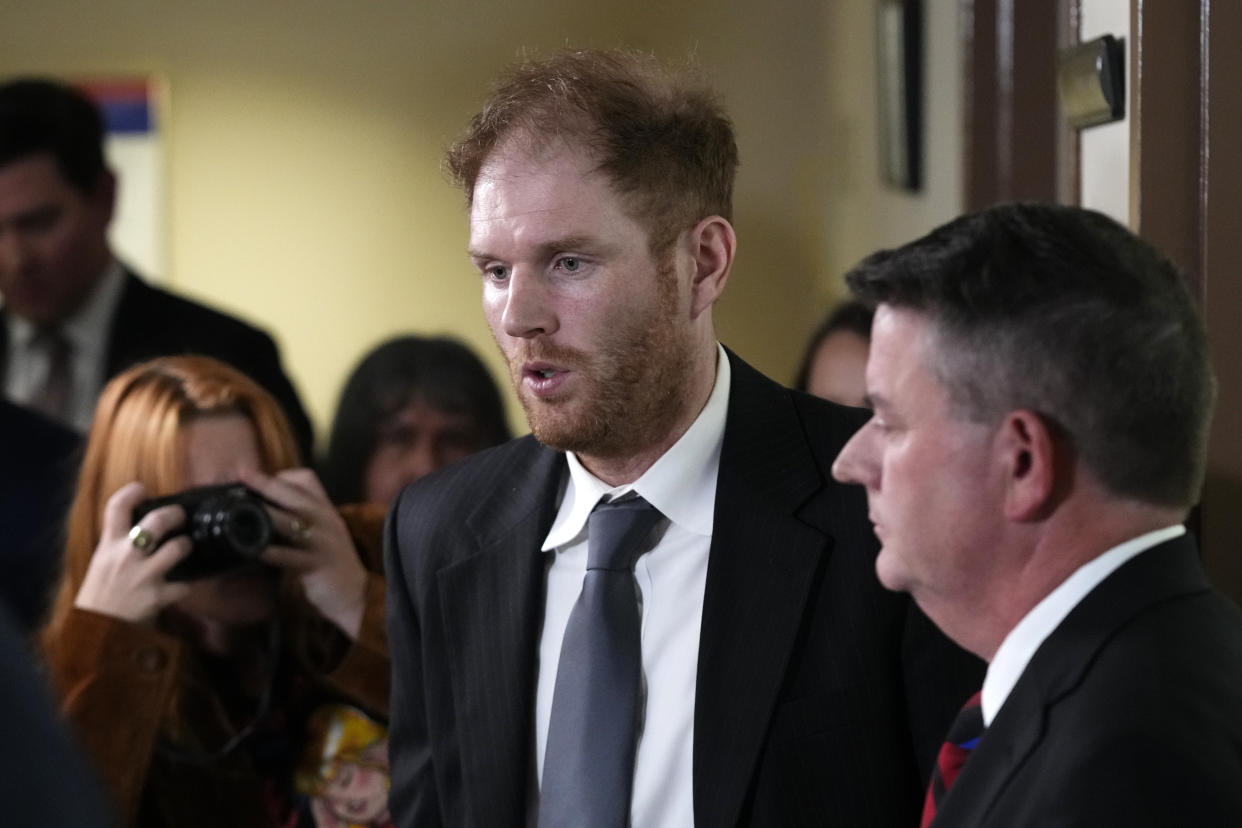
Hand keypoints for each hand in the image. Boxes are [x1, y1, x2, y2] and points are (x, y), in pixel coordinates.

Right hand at [74, 482, 192, 623]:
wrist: (92, 632)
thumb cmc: (98, 596)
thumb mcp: (101, 563)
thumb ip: (119, 546)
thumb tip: (140, 528)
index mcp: (108, 546)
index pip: (116, 507)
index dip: (132, 492)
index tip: (143, 490)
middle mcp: (125, 556)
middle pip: (157, 521)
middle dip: (175, 514)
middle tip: (180, 517)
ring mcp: (143, 576)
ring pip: (178, 548)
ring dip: (186, 545)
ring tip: (186, 547)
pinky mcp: (157, 596)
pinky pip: (185, 585)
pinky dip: (188, 585)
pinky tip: (185, 585)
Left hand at [241, 468, 367, 638]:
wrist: (356, 594)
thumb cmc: (332, 563)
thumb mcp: (323, 534)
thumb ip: (302, 520)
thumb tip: (265, 511)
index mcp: (327, 510)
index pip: (308, 479)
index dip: (283, 476)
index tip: (260, 479)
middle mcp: (326, 520)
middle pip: (294, 494)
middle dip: (265, 483)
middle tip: (242, 475)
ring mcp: (322, 541)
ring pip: (288, 522)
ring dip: (262, 514)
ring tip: (237, 512)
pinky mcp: (316, 564)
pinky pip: (287, 555)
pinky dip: (267, 552)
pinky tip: (251, 551)